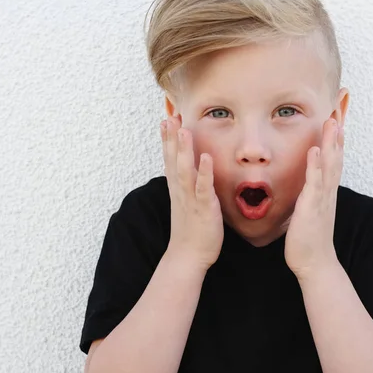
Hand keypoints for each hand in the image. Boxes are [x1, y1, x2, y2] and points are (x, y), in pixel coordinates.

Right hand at [161, 116, 223, 270]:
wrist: (187, 256)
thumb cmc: (190, 232)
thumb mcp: (186, 204)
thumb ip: (187, 187)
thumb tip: (190, 173)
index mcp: (177, 189)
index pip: (169, 160)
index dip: (167, 140)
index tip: (166, 120)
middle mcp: (180, 191)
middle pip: (173, 160)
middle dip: (171, 138)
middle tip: (170, 116)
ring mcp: (190, 199)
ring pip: (184, 170)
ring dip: (183, 150)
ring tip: (184, 129)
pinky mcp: (203, 208)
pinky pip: (203, 188)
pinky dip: (204, 172)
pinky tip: (206, 157)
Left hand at [285, 118, 343, 278]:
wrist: (314, 262)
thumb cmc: (309, 237)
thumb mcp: (310, 209)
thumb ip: (311, 192)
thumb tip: (309, 181)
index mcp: (326, 190)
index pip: (333, 157)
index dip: (336, 135)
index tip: (337, 112)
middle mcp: (328, 191)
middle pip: (336, 155)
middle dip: (338, 131)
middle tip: (340, 105)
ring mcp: (322, 198)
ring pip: (330, 165)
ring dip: (331, 142)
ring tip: (333, 120)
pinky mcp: (312, 208)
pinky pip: (315, 183)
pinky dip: (316, 166)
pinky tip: (315, 150)